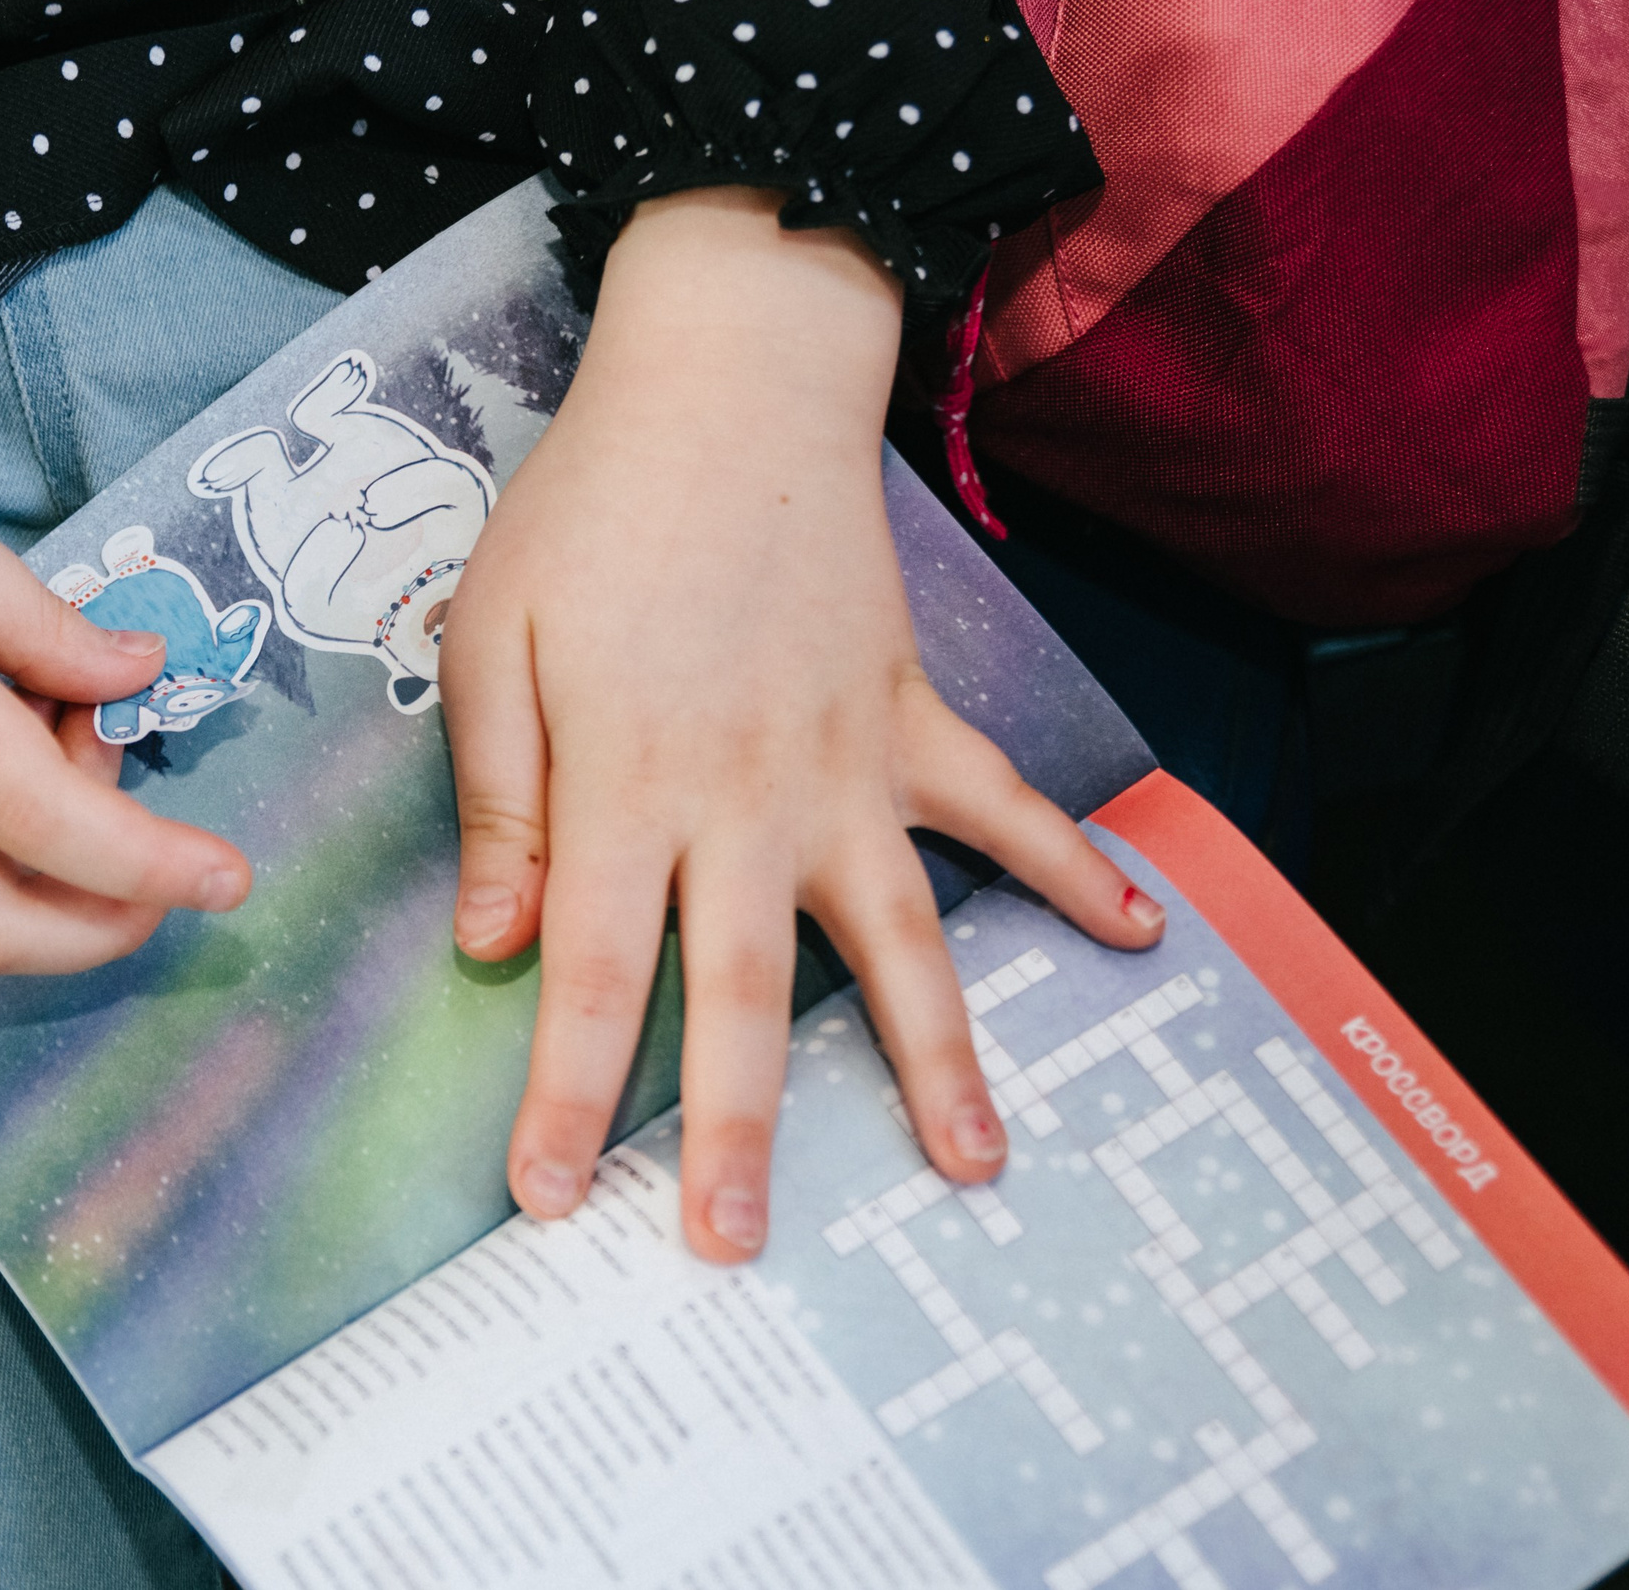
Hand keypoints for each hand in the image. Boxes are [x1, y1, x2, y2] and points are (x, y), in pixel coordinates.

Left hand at [440, 188, 1163, 1261]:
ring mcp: (847, 762)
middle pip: (748, 991)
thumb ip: (502, 801)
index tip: (552, 1199)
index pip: (593, 972)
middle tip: (739, 1248)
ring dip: (936, 1056)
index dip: (571, 1092)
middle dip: (740, 1130)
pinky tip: (1135, 933)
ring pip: (898, 934)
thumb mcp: (493, 640)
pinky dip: (1072, 867)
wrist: (727, 379)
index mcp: (627, 784)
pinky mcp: (912, 715)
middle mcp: (746, 797)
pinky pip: (1000, 806)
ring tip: (970, 1167)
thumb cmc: (589, 511)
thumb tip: (498, 947)